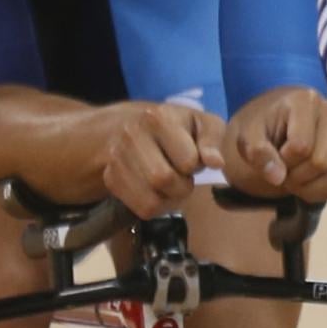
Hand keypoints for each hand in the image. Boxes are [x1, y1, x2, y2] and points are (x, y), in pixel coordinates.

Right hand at [93, 100, 222, 216]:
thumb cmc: (175, 127)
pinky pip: (141, 209)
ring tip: (170, 183)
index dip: (195, 165)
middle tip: (182, 176)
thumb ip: (213, 139)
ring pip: (151, 201)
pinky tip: (157, 191)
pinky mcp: (110, 178)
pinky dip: (156, 206)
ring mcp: (116, 158)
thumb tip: (216, 163)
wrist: (130, 126)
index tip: (190, 158)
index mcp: (157, 118)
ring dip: (169, 199)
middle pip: (163, 180)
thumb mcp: (200, 123)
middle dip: (182, 185)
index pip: (187, 160)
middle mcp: (131, 135)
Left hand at [221, 86, 326, 200]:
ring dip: (309, 187)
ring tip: (293, 176)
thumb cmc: (261, 128)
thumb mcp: (247, 136)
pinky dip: (320, 191)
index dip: (282, 159)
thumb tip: (278, 177)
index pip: (301, 146)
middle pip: (320, 163)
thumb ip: (256, 152)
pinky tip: (305, 181)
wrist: (273, 127)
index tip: (273, 153)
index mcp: (306, 101)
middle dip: (295, 175)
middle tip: (281, 168)